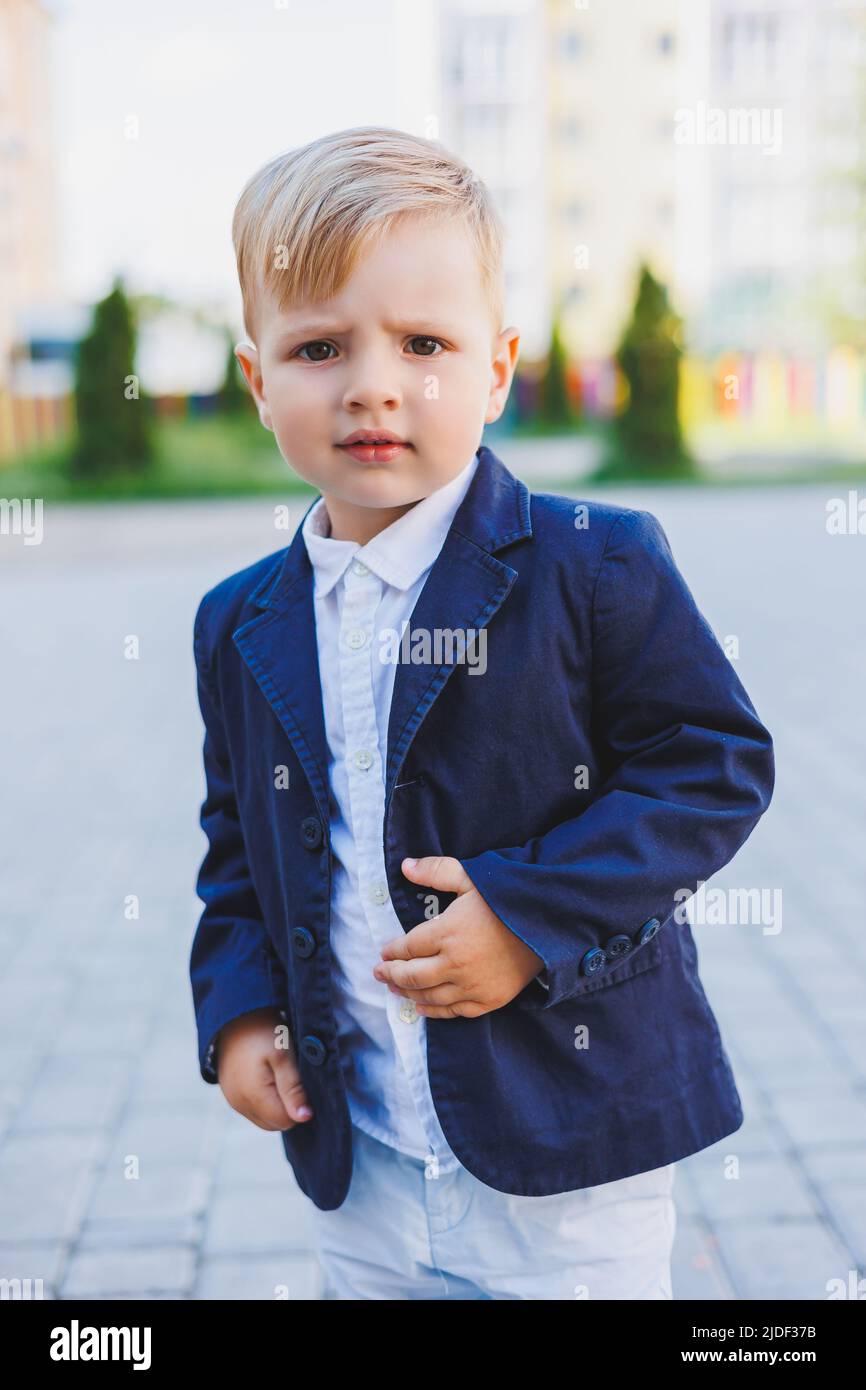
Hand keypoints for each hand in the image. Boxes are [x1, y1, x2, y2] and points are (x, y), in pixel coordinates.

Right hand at [216, 1006, 313, 1130]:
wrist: (235, 1015)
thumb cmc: (262, 1032)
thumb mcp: (284, 1055)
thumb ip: (293, 1089)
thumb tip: (304, 1118)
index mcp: (253, 1096)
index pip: (286, 1121)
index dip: (300, 1106)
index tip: (302, 1083)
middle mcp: (239, 1104)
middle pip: (275, 1124)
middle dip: (288, 1107)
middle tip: (291, 1077)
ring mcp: (232, 1100)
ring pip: (264, 1118)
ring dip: (276, 1104)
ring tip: (279, 1075)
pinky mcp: (230, 1094)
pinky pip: (252, 1109)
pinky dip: (264, 1100)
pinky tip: (268, 1077)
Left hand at [372, 856, 544, 1018]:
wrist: (548, 926)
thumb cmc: (507, 900)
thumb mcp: (471, 878)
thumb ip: (436, 871)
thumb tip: (405, 865)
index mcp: (447, 932)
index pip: (407, 947)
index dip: (392, 951)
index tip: (384, 952)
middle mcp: (454, 962)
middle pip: (412, 975)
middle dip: (391, 975)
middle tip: (380, 974)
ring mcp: (471, 985)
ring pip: (429, 995)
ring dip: (407, 994)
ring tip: (395, 990)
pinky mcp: (488, 1000)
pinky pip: (453, 1010)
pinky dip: (433, 1010)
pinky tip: (422, 1007)